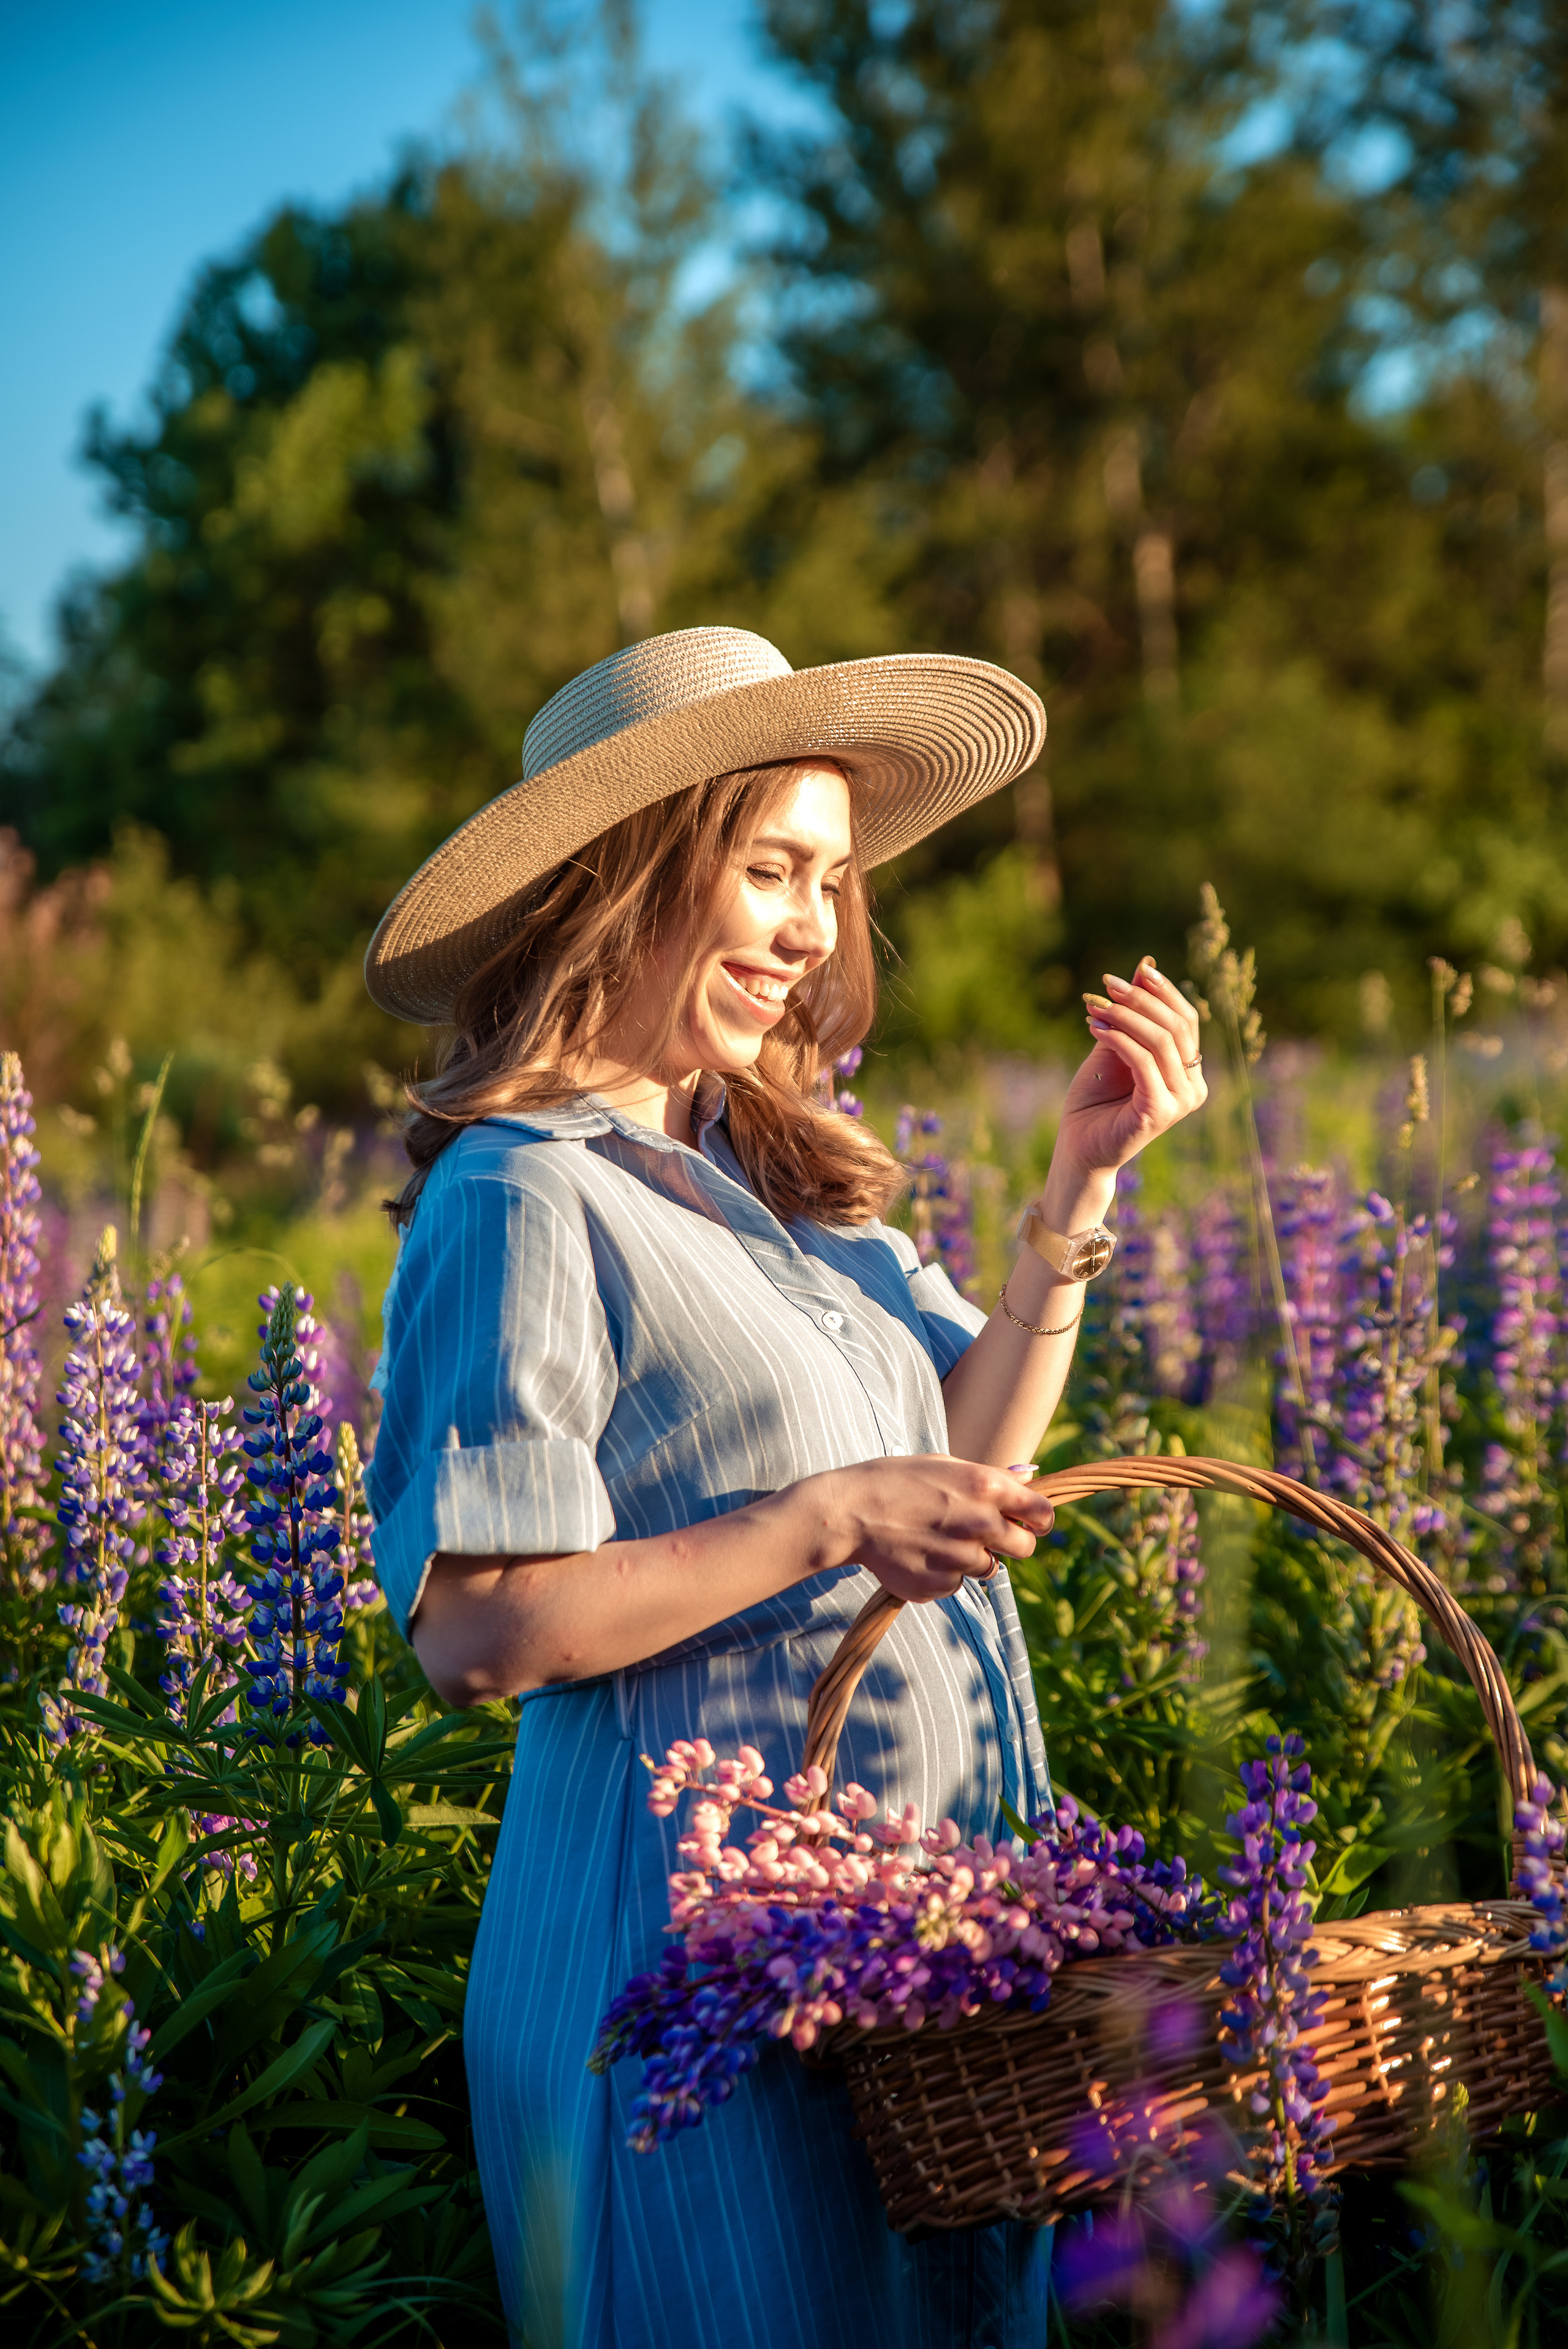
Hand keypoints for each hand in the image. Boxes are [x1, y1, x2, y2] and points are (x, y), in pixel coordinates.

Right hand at [821, 1457, 1054, 1602]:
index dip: (1039, 1520)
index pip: (1042, 1513)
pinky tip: (918, 1554)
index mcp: (985, 1487)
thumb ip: (992, 1476)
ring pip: (988, 1569)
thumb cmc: (896, 1481)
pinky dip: (943, 1574)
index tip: (1030, 1523)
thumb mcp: (944, 1464)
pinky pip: (955, 1585)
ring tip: (937, 1539)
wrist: (848, 1513)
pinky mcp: (939, 1586)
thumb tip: (1030, 1479)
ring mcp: (959, 1559)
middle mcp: (979, 1524)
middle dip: (1011, 1544)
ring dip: (972, 1559)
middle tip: (983, 1535)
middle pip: (1025, 1549)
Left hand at [1056, 954, 1206, 1181]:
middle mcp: (1193, 1087)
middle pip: (1177, 1026)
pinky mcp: (1160, 1112)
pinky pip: (1143, 1062)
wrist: (1079, 1149)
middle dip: (1141, 999)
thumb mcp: (1114, 1047)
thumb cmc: (1095, 1101)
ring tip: (1094, 1005)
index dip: (1164, 991)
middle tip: (1107, 984)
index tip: (1136, 971)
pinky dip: (1118, 1039)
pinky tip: (1095, 1027)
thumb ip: (1131, 1014)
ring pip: (1160, 1041)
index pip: (1187, 1020)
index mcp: (1189, 1071)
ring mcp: (1180, 1102)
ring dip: (1124, 1016)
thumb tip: (1146, 965)